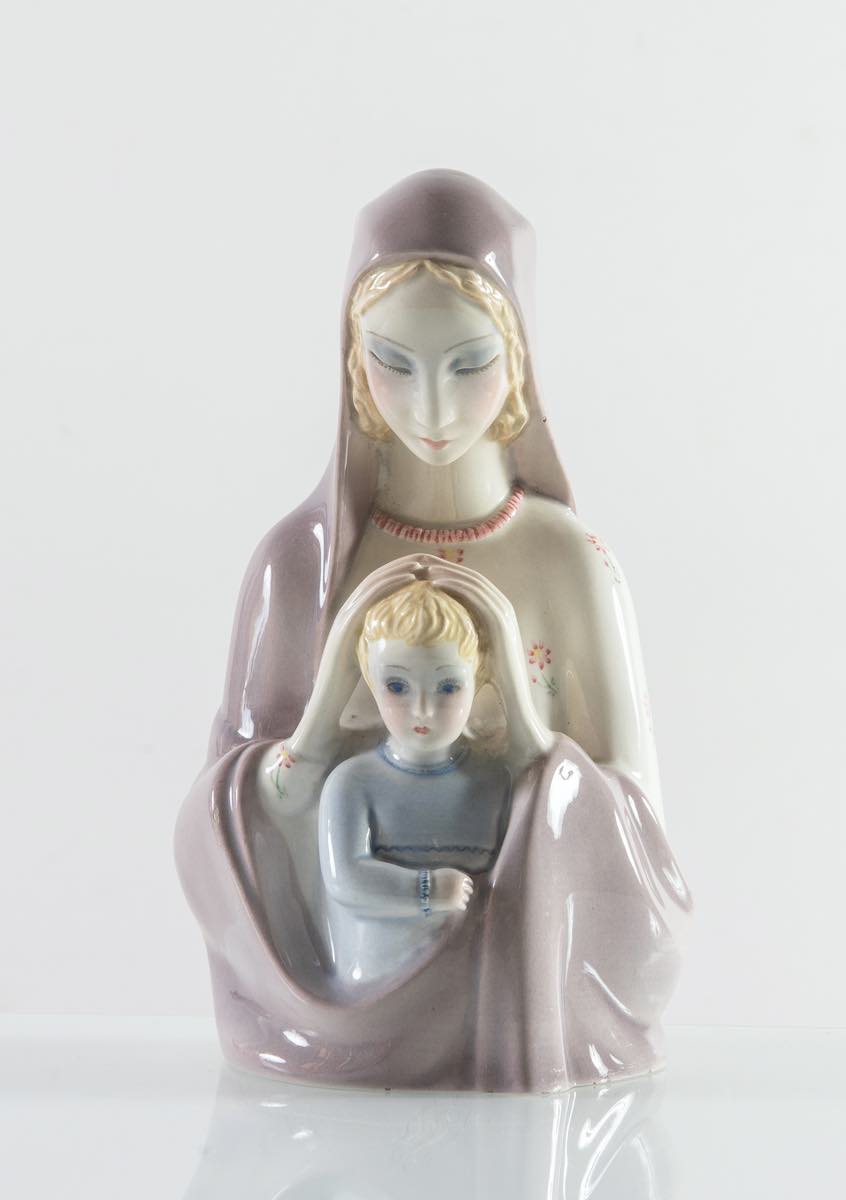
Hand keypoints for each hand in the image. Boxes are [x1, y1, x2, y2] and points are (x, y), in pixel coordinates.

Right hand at [288, 556, 425, 759]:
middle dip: (401, 567)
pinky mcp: (342, 632)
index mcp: (354, 629)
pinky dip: (389, 586)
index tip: (429, 573)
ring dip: (398, 571)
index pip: (378, 594)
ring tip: (424, 563)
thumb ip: (389, 662)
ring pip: (371, 586)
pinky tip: (411, 580)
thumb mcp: (375, 674)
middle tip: (429, 559)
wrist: (324, 722)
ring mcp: (342, 625)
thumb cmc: (351, 706)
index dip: (400, 579)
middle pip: (374, 583)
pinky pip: (368, 600)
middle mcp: (345, 621)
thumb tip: (417, 663)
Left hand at [420, 555, 553, 768]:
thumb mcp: (471, 658)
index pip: (469, 587)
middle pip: (471, 578)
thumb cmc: (490, 688)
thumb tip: (434, 638)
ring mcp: (504, 615)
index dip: (446, 576)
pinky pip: (476, 595)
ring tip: (421, 567)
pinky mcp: (501, 622)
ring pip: (473, 582)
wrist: (515, 705)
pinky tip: (433, 581)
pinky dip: (455, 584)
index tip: (420, 573)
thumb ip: (460, 643)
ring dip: (447, 571)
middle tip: (418, 562)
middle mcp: (503, 611)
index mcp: (496, 616)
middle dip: (444, 567)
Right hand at [430, 867, 473, 912]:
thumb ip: (456, 876)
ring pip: (466, 899)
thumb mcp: (445, 873)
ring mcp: (459, 894)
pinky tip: (454, 906)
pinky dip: (460, 906)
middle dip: (465, 893)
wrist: (424, 889)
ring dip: (462, 900)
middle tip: (459, 896)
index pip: (469, 882)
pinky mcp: (456, 903)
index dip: (466, 886)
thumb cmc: (432, 881)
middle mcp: (461, 884)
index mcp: (459, 876)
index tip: (463, 889)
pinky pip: (463, 906)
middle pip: (469, 890)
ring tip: (453, 901)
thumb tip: (464, 883)